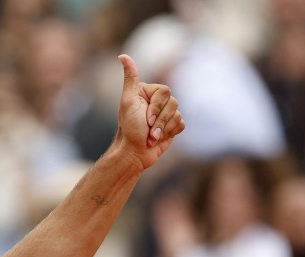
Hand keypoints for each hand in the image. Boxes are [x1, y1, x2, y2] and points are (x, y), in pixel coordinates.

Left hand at [115, 54, 184, 169]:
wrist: (134, 154)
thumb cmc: (129, 129)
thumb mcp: (128, 101)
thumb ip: (130, 79)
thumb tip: (122, 56)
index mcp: (148, 92)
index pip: (165, 92)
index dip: (156, 108)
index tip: (144, 119)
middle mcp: (158, 101)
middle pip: (174, 103)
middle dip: (159, 121)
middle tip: (147, 130)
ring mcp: (165, 113)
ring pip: (178, 115)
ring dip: (163, 129)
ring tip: (151, 137)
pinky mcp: (172, 126)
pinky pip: (181, 124)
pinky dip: (170, 133)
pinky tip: (159, 138)